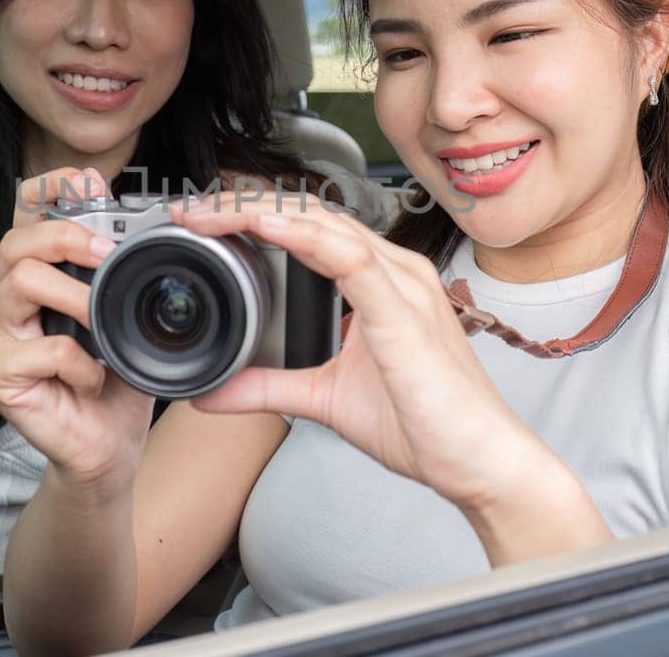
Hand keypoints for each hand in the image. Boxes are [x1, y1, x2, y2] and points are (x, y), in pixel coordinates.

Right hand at [0, 167, 154, 490]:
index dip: (51, 188)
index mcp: (27, 272)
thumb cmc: (113, 375)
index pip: (22, 210)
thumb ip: (121, 268)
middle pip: (16, 241)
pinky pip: (41, 349)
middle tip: (108, 255)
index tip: (90, 185)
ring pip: (21, 281)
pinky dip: (81, 363)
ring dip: (76, 298)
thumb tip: (150, 218)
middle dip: (68, 237)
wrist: (105, 444)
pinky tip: (94, 379)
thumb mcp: (123, 312)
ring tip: (102, 324)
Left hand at [169, 194, 550, 515]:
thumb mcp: (324, 399)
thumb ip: (270, 388)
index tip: (199, 223)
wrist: (480, 462)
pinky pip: (351, 260)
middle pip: (310, 215)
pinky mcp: (404, 313)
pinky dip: (304, 238)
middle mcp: (394, 271)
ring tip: (210, 214)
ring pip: (325, 226)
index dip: (251, 216)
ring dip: (260, 214)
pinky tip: (265, 227)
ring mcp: (402, 286)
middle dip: (243, 207)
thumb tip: (213, 393)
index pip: (309, 228)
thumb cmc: (425, 425)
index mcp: (381, 281)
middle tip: (188, 212)